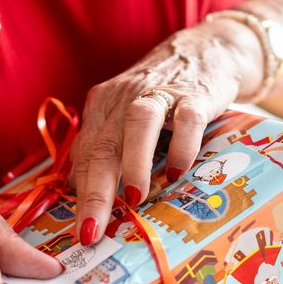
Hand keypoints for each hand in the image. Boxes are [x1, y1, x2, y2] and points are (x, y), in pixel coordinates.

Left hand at [70, 20, 260, 244]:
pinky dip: (181, 146)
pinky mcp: (195, 94)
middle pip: (103, 145)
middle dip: (94, 193)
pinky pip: (186, 120)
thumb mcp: (125, 116)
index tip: (79, 234)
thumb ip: (104, 147)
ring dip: (133, 163)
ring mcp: (160, 93)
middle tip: (92, 232)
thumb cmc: (161, 94)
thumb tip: (77, 190)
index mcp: (101, 106)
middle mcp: (123, 98)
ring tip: (134, 199)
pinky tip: (178, 172)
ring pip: (137, 124)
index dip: (79, 196)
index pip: (83, 155)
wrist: (205, 50)